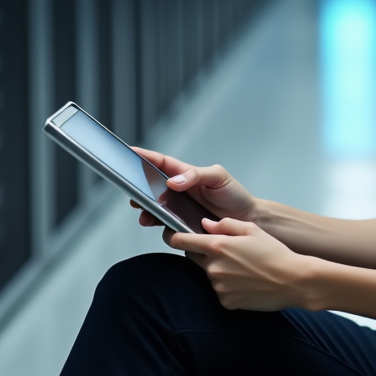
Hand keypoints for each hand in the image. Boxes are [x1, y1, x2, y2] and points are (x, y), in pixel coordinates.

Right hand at [128, 149, 256, 227]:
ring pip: (155, 205)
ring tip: (142, 210)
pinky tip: (154, 223)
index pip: (161, 162)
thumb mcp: (218, 177)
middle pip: (152, 185)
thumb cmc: (234, 194)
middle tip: (130, 190)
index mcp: (187, 174)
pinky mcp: (182, 223)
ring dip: (145, 207)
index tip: (129, 152)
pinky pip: (164, 222)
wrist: (246, 220)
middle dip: (139, 186)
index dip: (145, 156)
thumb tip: (173, 181)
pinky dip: (156, 223)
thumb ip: (196, 175)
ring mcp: (179, 207)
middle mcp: (180, 190)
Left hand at [168, 217, 317, 310]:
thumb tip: (206, 225)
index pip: (180, 240)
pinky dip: (228, 286)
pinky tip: (246, 282)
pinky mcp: (226, 302)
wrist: (293, 281)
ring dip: (218, 269)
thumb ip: (225, 224)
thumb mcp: (251, 229)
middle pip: (193, 257)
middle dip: (202, 252)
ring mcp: (218, 287)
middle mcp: (213, 268)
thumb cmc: (275, 253)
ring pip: (208, 274)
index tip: (171, 234)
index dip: (172, 236)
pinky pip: (220, 291)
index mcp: (217, 246)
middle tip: (225, 251)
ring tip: (243, 267)